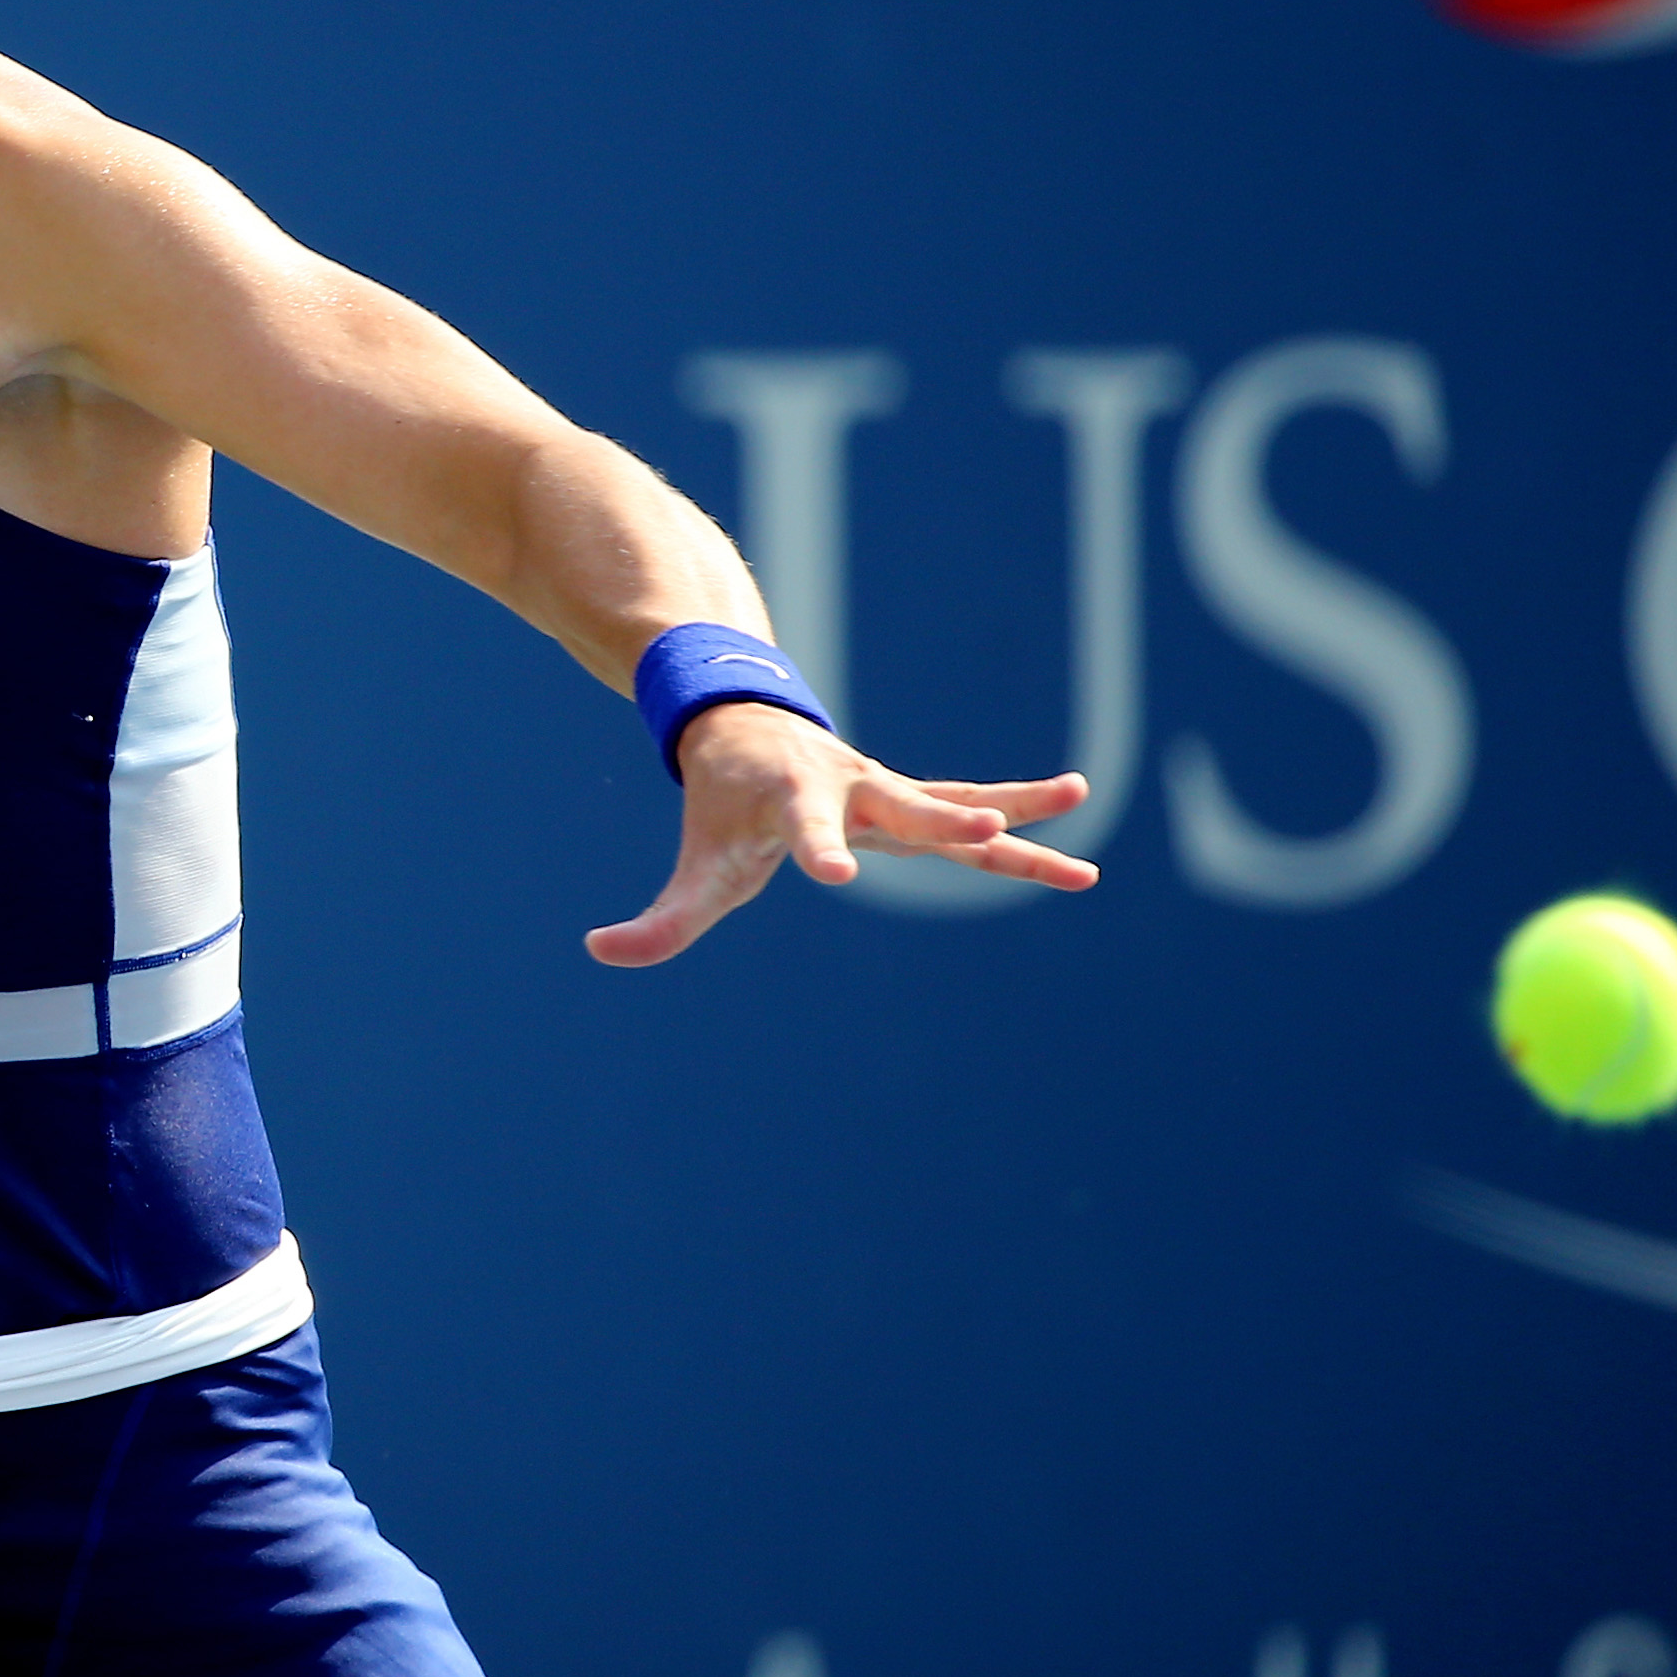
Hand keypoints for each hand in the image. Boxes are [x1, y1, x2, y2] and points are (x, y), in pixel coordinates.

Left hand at [584, 703, 1097, 967]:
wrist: (743, 725)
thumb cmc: (722, 804)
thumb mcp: (696, 864)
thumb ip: (658, 919)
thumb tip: (599, 951)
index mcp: (791, 800)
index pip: (803, 829)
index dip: (817, 849)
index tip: (836, 873)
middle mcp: (848, 786)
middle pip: (901, 806)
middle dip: (942, 822)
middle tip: (988, 834)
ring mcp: (886, 789)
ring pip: (955, 800)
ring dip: (1015, 807)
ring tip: (1077, 798)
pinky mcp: (910, 797)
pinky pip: (970, 804)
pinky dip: (1019, 811)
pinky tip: (1071, 818)